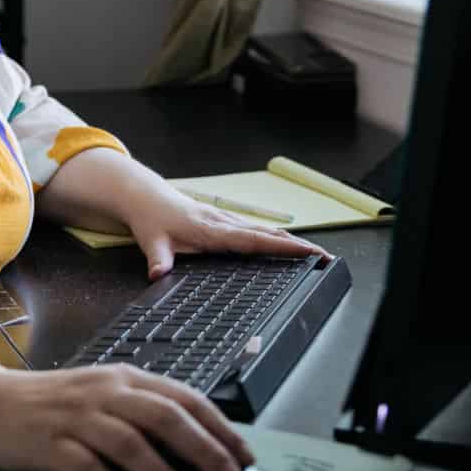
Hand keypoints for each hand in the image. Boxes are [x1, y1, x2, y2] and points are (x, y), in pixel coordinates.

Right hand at [0, 364, 254, 470]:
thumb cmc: (53, 404)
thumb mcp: (102, 395)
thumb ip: (143, 413)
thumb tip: (198, 449)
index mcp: (122, 378)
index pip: (182, 397)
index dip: (219, 426)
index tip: (244, 455)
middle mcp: (103, 392)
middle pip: (163, 416)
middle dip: (204, 450)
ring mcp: (75, 417)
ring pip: (130, 443)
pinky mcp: (49, 444)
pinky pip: (87, 467)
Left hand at [121, 174, 326, 280]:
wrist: (144, 196)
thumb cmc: (150, 219)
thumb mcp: (150, 240)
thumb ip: (158, 259)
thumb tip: (157, 274)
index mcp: (210, 230)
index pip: (252, 240)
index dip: (279, 247)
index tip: (305, 252)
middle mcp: (223, 222)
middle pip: (267, 234)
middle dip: (298, 245)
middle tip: (325, 258)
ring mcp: (225, 220)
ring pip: (264, 230)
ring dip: (290, 241)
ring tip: (316, 254)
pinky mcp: (224, 221)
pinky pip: (255, 230)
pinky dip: (275, 237)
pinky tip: (286, 244)